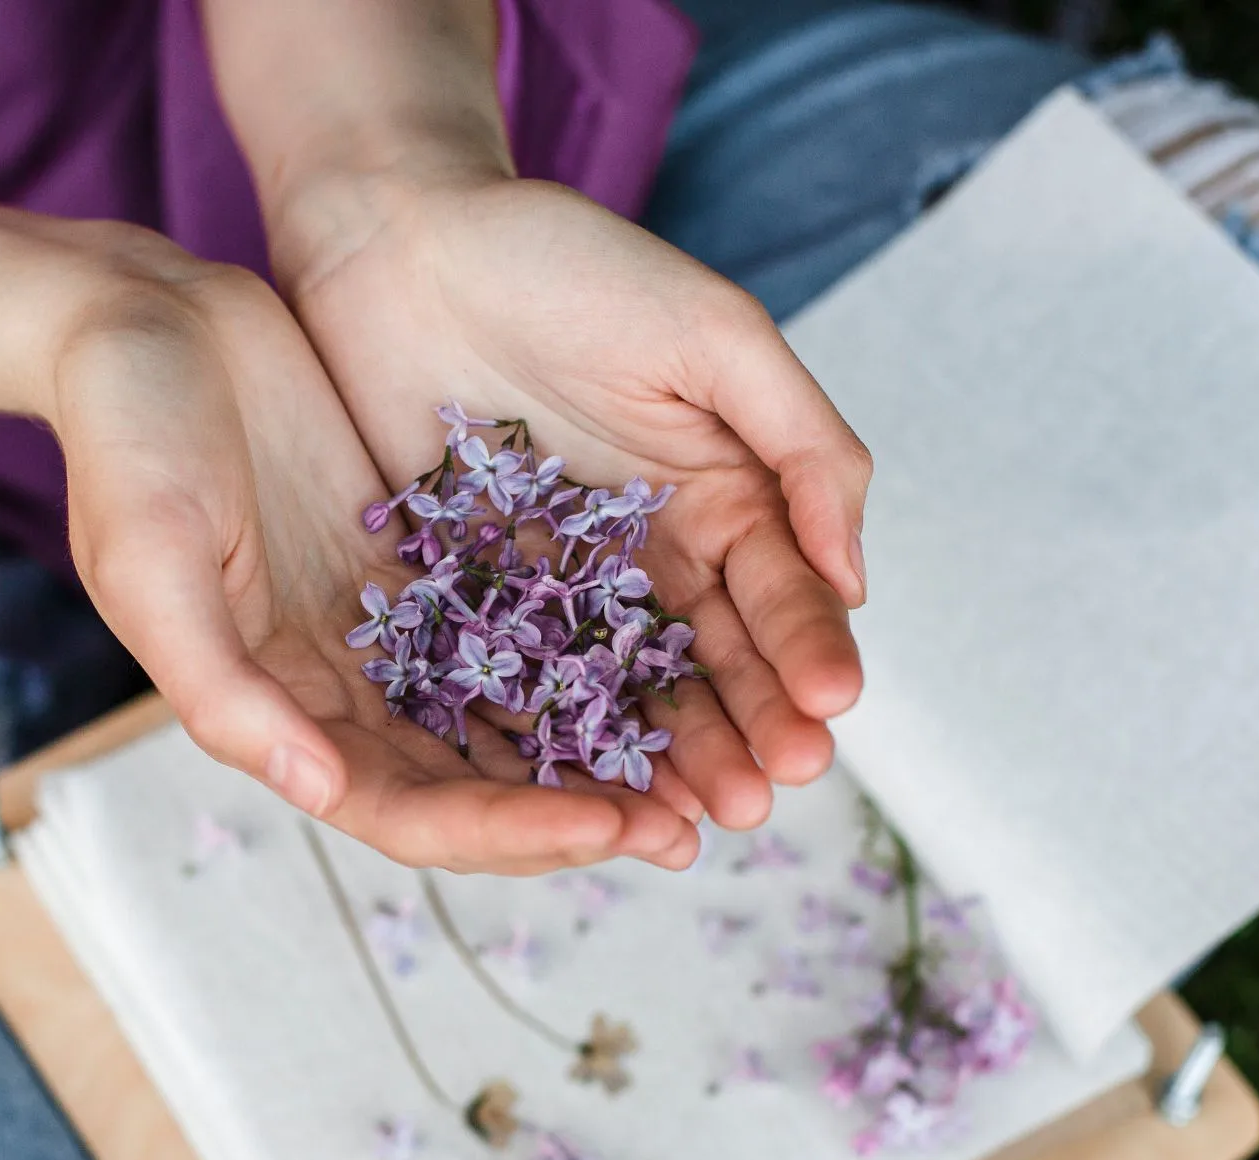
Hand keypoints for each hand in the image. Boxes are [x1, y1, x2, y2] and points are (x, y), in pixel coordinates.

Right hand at [45, 233, 700, 871]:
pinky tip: (663, 667)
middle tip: (689, 826)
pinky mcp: (424, 571)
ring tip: (700, 776)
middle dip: (578, 817)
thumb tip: (322, 792)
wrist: (145, 326)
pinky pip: (519, 636)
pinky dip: (585, 664)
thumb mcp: (152, 560)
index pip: (409, 813)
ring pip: (510, 727)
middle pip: (477, 791)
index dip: (509, 833)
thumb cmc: (126, 438)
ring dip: (597, 761)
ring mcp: (387, 636)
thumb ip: (224, 689)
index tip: (608, 826)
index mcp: (276, 717)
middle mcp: (340, 696)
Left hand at [274, 175, 871, 833]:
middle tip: (770, 793)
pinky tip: (587, 797)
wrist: (401, 240)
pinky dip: (560, 744)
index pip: (781, 594)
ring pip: (628, 694)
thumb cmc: (567, 266)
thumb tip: (857, 577)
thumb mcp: (713, 334)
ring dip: (669, 759)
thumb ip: (801, 444)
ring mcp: (567, 590)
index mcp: (724, 494)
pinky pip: (526, 687)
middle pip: (713, 664)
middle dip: (749, 729)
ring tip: (699, 820)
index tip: (827, 714)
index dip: (806, 655)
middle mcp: (654, 556)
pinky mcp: (478, 605)